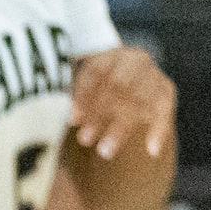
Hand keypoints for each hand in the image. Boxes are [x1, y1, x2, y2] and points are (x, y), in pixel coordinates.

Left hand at [70, 46, 174, 162]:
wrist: (119, 93)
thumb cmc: (88, 96)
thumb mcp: (75, 95)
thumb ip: (67, 102)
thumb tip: (46, 123)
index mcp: (105, 56)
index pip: (94, 71)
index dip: (83, 95)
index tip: (72, 119)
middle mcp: (132, 60)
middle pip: (119, 84)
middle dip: (100, 112)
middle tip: (84, 139)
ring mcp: (151, 74)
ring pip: (139, 99)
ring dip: (120, 128)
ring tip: (104, 152)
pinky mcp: (164, 91)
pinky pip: (164, 109)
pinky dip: (159, 129)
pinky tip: (152, 149)